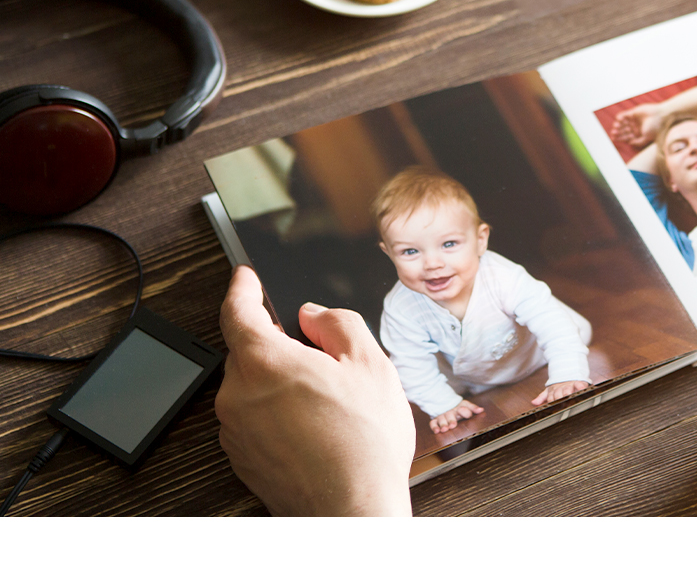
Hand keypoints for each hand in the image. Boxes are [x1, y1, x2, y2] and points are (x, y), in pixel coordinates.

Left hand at [216, 266, 414, 515]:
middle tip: (323, 356)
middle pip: (248, 351)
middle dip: (278, 345)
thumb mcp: (370, 365)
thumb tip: (314, 315)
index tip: (245, 277)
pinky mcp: (242, 458)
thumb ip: (337, 324)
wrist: (353, 509)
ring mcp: (235, 430)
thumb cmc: (364, 444)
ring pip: (252, 387)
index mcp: (264, 362)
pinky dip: (277, 414)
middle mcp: (237, 394)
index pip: (237, 310)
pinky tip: (316, 428)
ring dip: (279, 384)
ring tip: (329, 403)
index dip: (243, 288)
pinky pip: (254, 420)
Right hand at [430, 399, 483, 433]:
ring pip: (442, 419)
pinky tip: (437, 431)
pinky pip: (433, 423)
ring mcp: (443, 416)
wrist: (446, 404)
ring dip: (443, 424)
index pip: (463, 408)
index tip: (462, 410)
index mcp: (459, 407)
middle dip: (451, 420)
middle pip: (450, 415)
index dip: (464, 411)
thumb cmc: (459, 407)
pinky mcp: (436, 420)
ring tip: (445, 429)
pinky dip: (434, 427)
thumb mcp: (467, 405)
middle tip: (453, 425)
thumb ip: (473, 408)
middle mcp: (451, 411)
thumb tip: (481, 410)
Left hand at [532, 380, 590, 405]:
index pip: (551, 398)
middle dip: (559, 399)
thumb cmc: (559, 387)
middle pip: (559, 395)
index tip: (551, 406)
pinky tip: (580, 388)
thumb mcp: (549, 391)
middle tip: (561, 404)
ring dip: (568, 393)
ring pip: (567, 390)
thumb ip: (542, 397)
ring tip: (569, 397)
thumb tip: (533, 403)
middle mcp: (561, 388)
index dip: (551, 402)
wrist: (568, 374)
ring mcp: (570, 385)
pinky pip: (579, 384)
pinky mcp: (578, 383)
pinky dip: (580, 386)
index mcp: (553, 390)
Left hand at [610, 103, 663, 146]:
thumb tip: (629, 143)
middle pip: (623, 130)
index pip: (626, 137)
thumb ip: (638, 142)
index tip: (614, 139)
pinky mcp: (634, 113)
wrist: (660, 116)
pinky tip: (618, 119)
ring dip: (618, 125)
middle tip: (613, 132)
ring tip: (616, 127)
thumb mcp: (646, 138)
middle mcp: (635, 127)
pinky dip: (620, 117)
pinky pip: (625, 115)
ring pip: (623, 123)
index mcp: (637, 134)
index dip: (620, 138)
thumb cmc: (655, 128)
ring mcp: (634, 120)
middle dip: (618, 132)